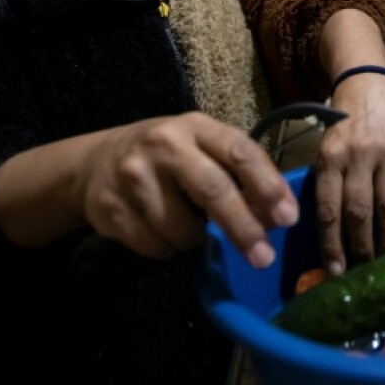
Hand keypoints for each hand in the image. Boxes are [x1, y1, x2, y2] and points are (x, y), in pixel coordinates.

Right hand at [82, 112, 298, 266]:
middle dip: (243, 227)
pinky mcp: (110, 208)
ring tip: (186, 223)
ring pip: (182, 229)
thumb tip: (275, 217)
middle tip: (263, 257)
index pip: (239, 151)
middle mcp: (163, 145)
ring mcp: (133, 176)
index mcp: (195, 127)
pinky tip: (158, 228)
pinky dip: (166, 248)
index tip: (287, 218)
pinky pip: (155, 246)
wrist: (96, 162)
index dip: (267, 185)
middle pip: (212, 189)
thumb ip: (239, 173)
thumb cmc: (168, 157)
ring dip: (194, 239)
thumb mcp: (202, 148)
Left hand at [314, 73, 384, 273]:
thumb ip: (327, 183)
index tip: (335, 270)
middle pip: (359, 211)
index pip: (329, 209)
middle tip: (362, 271)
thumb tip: (330, 232)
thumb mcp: (324, 149)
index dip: (332, 243)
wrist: (368, 85)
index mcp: (330, 158)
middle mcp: (358, 156)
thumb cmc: (341, 125)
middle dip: (361, 247)